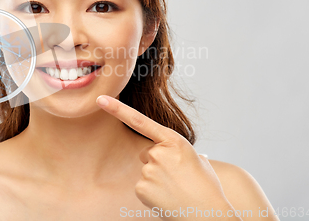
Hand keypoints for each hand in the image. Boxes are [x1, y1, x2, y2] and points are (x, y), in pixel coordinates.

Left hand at [96, 95, 237, 219]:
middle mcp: (158, 153)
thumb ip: (182, 153)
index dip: (117, 109)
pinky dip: (152, 193)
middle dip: (158, 162)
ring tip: (176, 189)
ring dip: (157, 179)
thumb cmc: (207, 187)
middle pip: (146, 152)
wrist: (208, 214)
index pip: (139, 120)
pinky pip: (142, 186)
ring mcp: (148, 170)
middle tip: (177, 177)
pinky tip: (167, 198)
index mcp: (173, 140)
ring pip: (146, 170)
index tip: (100, 99)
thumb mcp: (198, 161)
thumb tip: (184, 157)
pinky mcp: (142, 188)